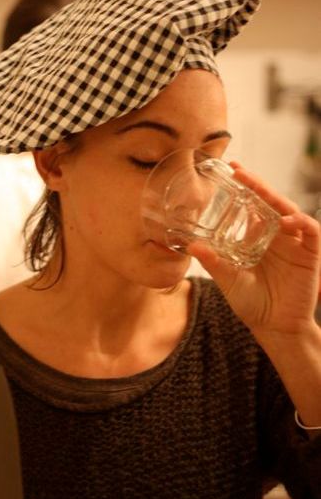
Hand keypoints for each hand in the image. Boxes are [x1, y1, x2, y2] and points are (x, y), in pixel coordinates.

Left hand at [187, 163, 319, 338]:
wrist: (274, 328)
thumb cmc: (251, 303)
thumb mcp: (228, 280)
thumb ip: (214, 262)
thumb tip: (191, 246)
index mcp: (259, 238)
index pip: (254, 206)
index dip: (246, 188)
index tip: (231, 170)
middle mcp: (277, 236)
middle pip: (271, 203)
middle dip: (257, 185)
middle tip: (240, 171)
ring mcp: (295, 244)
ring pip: (291, 212)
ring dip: (277, 199)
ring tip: (260, 190)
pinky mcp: (310, 254)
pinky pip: (311, 232)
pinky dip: (302, 223)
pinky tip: (287, 221)